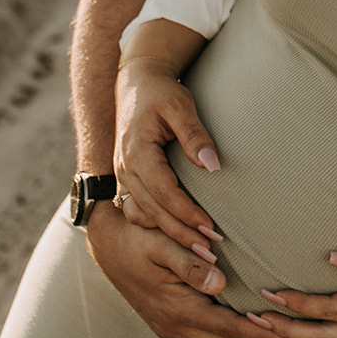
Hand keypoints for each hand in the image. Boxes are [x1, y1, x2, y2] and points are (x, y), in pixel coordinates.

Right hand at [84, 203, 306, 337]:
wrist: (107, 245)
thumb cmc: (137, 239)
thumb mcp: (162, 244)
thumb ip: (191, 264)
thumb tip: (220, 282)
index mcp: (177, 307)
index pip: (227, 328)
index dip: (258, 335)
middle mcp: (174, 325)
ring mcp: (169, 328)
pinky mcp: (167, 325)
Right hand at [114, 57, 221, 255]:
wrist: (135, 84)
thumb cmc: (161, 94)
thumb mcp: (180, 107)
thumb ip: (195, 135)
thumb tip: (212, 166)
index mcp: (137, 151)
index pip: (163, 190)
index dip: (186, 212)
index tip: (210, 228)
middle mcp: (125, 168)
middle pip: (152, 210)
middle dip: (180, 233)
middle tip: (208, 253)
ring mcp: (123, 175)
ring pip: (144, 214)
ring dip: (170, 234)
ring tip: (198, 251)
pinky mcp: (128, 179)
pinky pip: (139, 210)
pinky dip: (158, 226)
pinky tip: (178, 237)